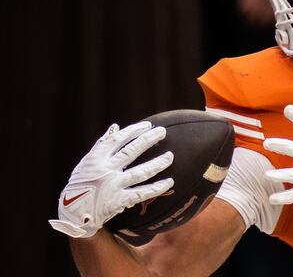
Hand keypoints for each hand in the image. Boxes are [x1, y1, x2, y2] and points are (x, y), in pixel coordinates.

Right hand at [49, 122, 173, 237]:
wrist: (73, 214)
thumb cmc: (81, 184)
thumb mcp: (87, 163)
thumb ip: (101, 145)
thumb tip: (116, 127)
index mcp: (96, 159)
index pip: (117, 140)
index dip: (133, 131)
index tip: (148, 125)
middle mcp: (105, 170)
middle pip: (131, 152)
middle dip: (148, 140)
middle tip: (163, 132)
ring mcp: (113, 186)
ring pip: (140, 172)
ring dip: (157, 164)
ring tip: (170, 156)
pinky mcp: (119, 201)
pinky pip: (142, 193)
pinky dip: (156, 188)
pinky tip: (169, 182)